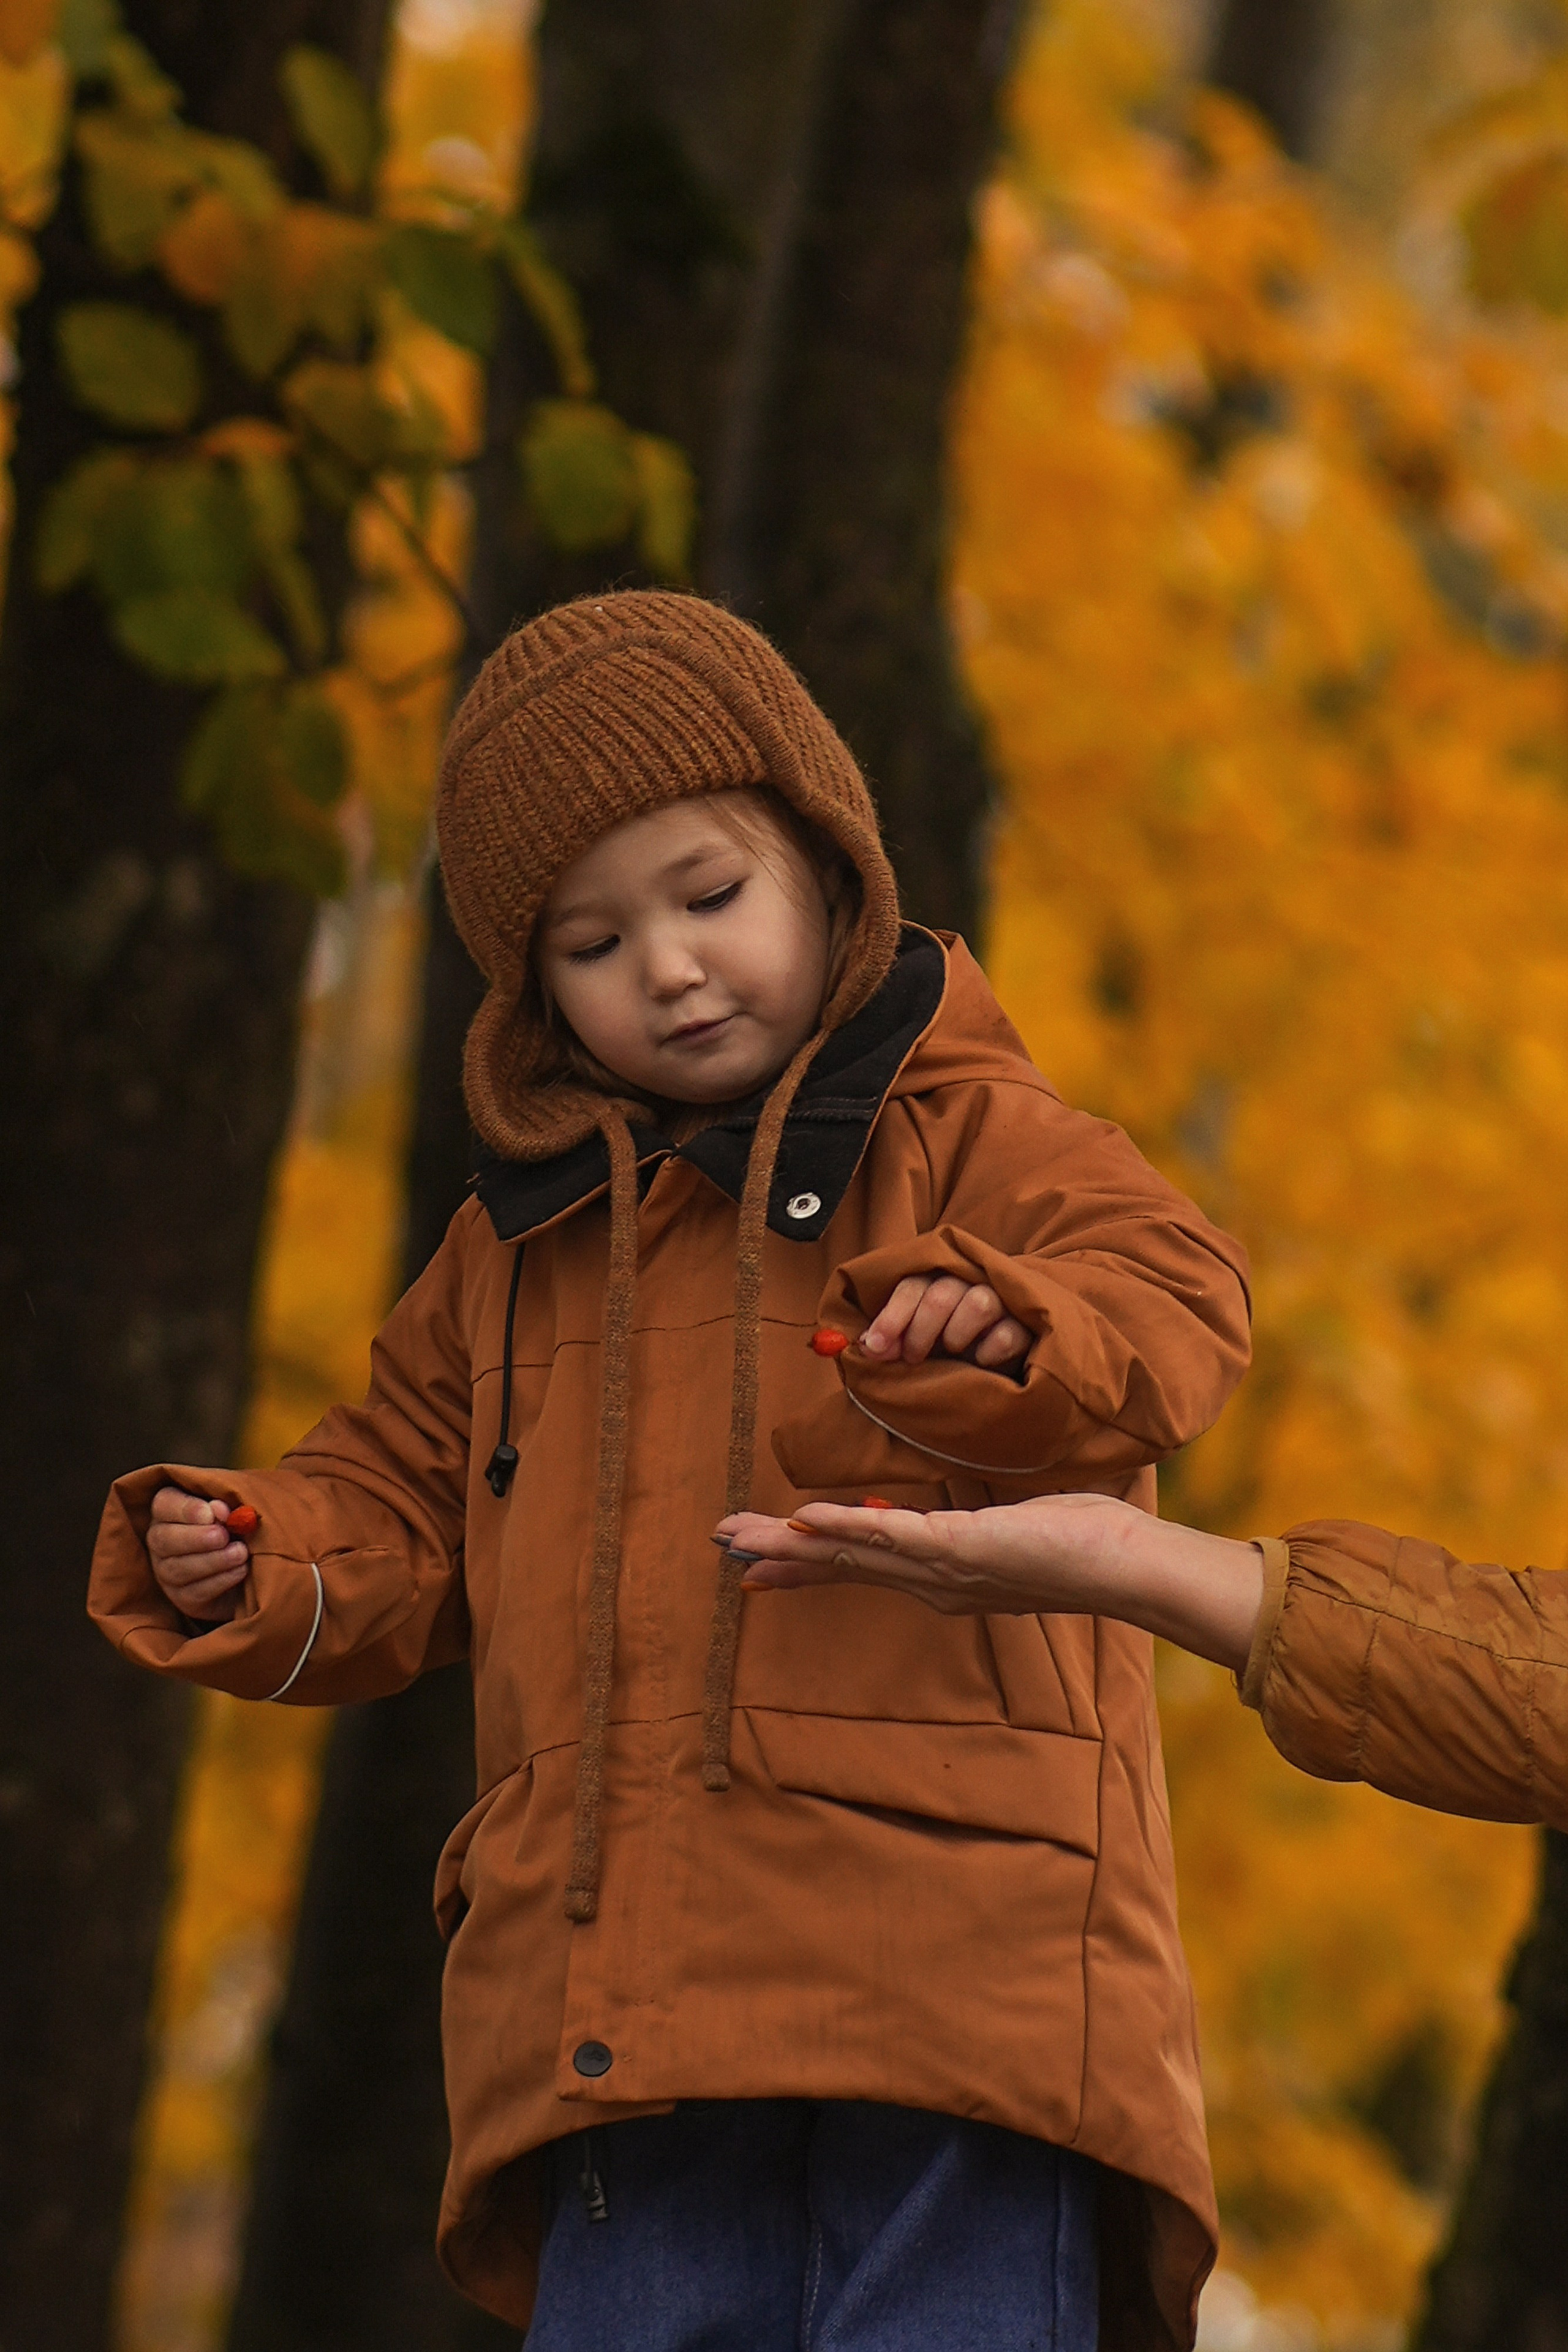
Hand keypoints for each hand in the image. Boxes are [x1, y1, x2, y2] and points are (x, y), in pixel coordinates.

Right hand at [147, 1486, 251, 1622]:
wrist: (249, 1570)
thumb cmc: (237, 1527)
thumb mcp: (232, 1512)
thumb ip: (224, 1507)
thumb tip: (218, 1508)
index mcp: (168, 1511)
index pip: (164, 1504)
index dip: (186, 1509)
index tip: (210, 1513)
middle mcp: (160, 1541)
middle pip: (164, 1539)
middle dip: (196, 1538)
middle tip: (223, 1536)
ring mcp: (166, 1571)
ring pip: (178, 1568)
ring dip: (212, 1560)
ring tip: (240, 1553)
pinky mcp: (183, 1597)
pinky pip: (195, 1591)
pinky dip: (221, 1580)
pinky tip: (241, 1570)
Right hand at [715, 1494, 1264, 1669]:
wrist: (1122, 1564)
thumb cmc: (1080, 1541)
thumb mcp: (1011, 1530)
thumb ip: (975, 1528)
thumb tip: (959, 1522)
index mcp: (941, 1576)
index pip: (860, 1566)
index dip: (806, 1564)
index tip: (757, 1565)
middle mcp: (932, 1581)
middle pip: (840, 1565)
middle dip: (779, 1556)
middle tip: (725, 1548)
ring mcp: (941, 1568)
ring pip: (851, 1553)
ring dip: (793, 1543)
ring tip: (742, 1537)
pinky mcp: (958, 1547)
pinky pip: (889, 1534)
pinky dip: (844, 1526)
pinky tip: (805, 1517)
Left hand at [859, 1274, 1030, 1370]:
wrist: (1004, 1357)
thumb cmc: (952, 1343)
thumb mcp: (919, 1338)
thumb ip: (893, 1338)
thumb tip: (866, 1347)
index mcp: (939, 1280)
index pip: (912, 1286)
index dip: (892, 1316)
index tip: (875, 1346)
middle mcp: (970, 1282)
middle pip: (941, 1294)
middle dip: (920, 1331)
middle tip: (913, 1358)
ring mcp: (1003, 1300)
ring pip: (978, 1303)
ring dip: (956, 1335)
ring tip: (952, 1353)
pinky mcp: (1026, 1325)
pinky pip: (1007, 1334)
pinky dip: (989, 1351)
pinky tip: (980, 1362)